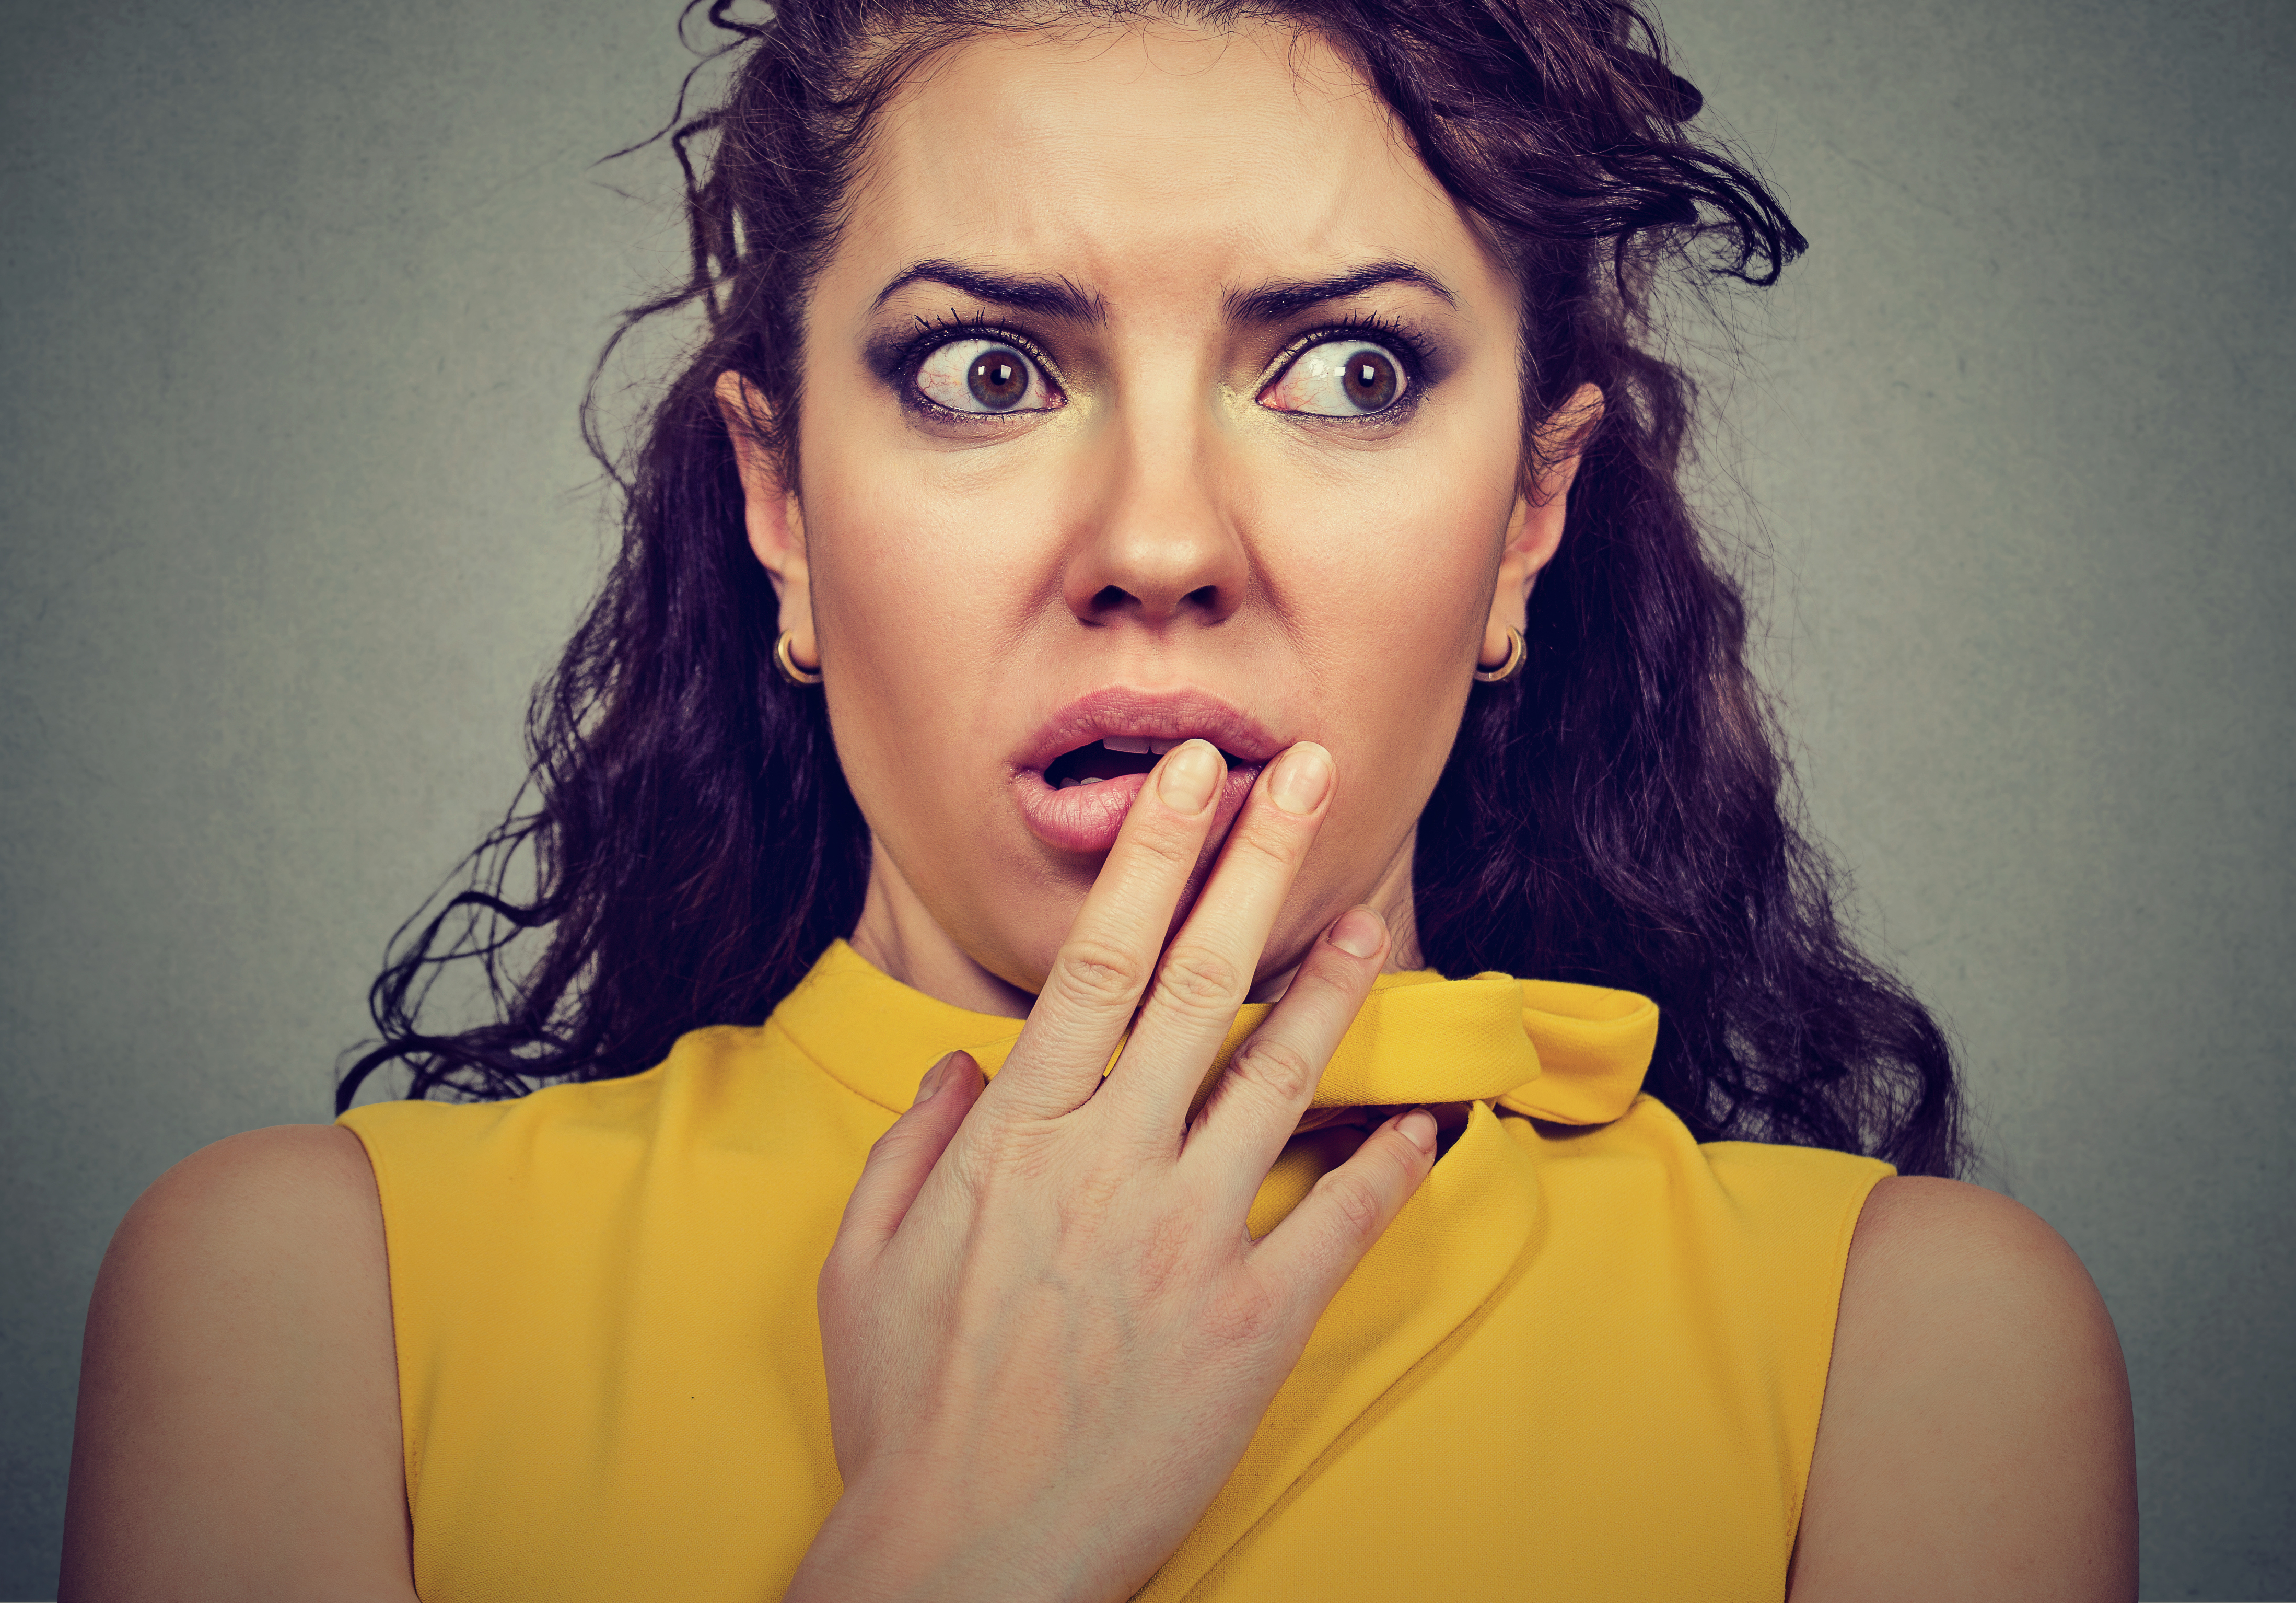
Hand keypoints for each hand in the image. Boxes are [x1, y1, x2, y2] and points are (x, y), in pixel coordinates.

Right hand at [784, 739, 1440, 1602]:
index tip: (1195, 772)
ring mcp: (1185, 1241)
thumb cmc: (907, 1412)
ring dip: (1336, 987)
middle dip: (1258, 864)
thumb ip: (914, 1147)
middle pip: (1200, 983)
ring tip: (1380, 912)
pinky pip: (1336, 1222)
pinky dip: (1388, 1165)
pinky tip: (1430, 1119)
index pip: (1101, 962)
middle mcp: (1108, 1165)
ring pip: (1280, 1079)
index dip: (1155, 857)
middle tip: (1312, 774)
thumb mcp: (865, 1262)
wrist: (962, 1562)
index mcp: (1019, 1139)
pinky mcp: (1248, 1325)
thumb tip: (962, 1066)